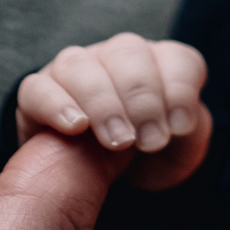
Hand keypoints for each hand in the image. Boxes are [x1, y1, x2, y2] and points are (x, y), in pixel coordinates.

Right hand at [16, 33, 210, 190]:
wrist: (99, 176)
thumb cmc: (147, 154)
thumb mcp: (180, 151)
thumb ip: (191, 134)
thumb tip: (179, 123)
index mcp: (160, 66)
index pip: (178, 58)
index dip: (181, 90)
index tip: (180, 128)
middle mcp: (118, 57)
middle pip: (130, 53)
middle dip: (145, 101)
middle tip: (150, 142)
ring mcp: (75, 69)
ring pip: (82, 66)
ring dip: (105, 104)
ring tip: (119, 141)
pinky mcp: (39, 92)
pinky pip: (39, 88)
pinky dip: (58, 106)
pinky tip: (76, 127)